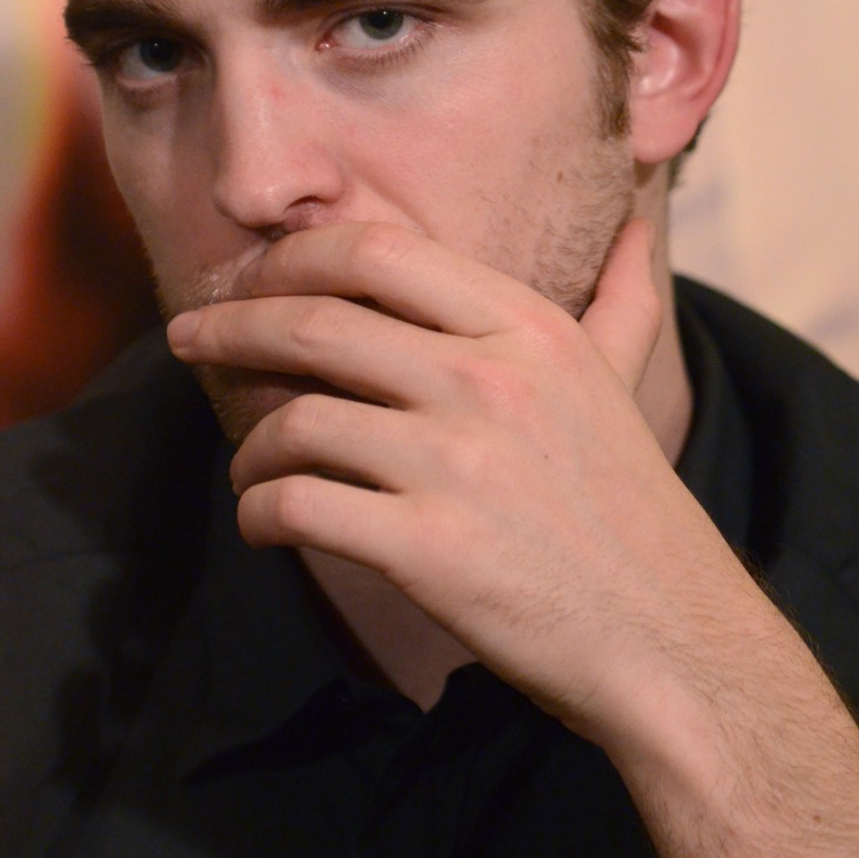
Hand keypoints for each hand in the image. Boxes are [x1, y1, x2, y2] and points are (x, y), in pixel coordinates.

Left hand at [168, 220, 858, 857]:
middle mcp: (488, 378)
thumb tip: (643, 216)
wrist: (670, 641)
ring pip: (296, 420)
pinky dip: (260, 511)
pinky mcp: (428, 551)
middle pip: (314, 323)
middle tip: (188, 338)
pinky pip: (297, 506)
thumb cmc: (631, 507)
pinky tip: (264, 522)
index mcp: (527, 326)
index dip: (292, 257)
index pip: (375, 251)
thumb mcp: (623, 380)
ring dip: (250, 442)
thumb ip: (623, 294)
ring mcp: (457, 464)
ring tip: (249, 465)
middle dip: (230, 327)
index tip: (251, 279)